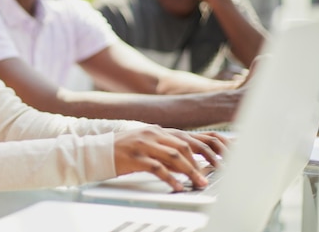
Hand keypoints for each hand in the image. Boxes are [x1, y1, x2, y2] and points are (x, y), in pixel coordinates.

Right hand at [113, 125, 228, 190]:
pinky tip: (177, 187)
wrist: (97, 152)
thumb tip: (189, 163)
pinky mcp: (135, 157)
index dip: (207, 148)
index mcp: (158, 131)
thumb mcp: (147, 145)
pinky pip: (157, 168)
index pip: (189, 137)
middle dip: (202, 161)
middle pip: (185, 145)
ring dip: (190, 171)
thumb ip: (166, 150)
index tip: (222, 158)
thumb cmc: (123, 151)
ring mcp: (143, 144)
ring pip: (174, 156)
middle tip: (213, 175)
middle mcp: (152, 134)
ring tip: (199, 183)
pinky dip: (170, 178)